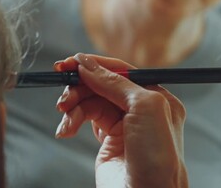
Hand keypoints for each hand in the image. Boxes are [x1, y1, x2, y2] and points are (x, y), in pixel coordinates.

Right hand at [54, 53, 187, 187]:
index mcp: (157, 96)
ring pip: (90, 101)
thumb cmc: (157, 158)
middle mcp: (139, 108)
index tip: (70, 63)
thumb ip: (116, 82)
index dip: (94, 65)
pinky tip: (65, 130)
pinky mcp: (107, 138)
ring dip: (73, 107)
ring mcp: (123, 123)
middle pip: (101, 85)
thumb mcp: (144, 108)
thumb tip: (87, 64)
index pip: (121, 71)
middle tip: (63, 96)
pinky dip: (72, 120)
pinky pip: (84, 118)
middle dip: (80, 87)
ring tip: (65, 120)